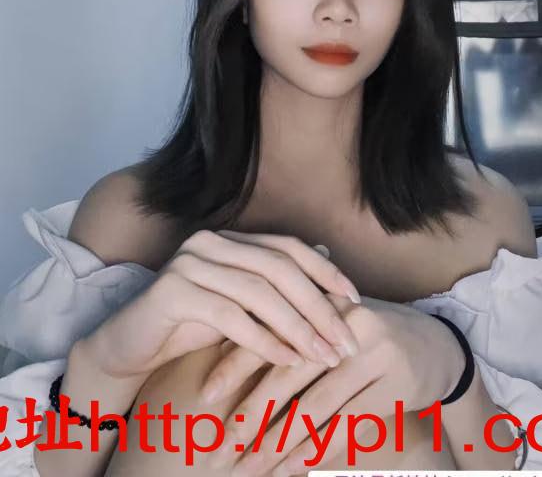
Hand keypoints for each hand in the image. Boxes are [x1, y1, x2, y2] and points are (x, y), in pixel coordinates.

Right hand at [81, 230, 361, 382]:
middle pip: (279, 268)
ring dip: (297, 327)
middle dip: (317, 306)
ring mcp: (189, 261)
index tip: (355, 299)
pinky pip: (230, 315)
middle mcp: (211, 241)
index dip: (324, 270)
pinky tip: (286, 360)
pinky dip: (263, 340)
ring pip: (258, 292)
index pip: (288, 247)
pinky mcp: (172, 290)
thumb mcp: (242, 305)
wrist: (130, 346)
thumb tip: (329, 263)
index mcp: (230, 238)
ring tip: (322, 356)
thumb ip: (277, 286)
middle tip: (345, 341)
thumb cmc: (191, 325)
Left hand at [198, 295, 464, 476]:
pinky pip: (347, 425)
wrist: (435, 346)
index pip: (271, 331)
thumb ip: (286, 333)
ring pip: (316, 405)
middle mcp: (347, 323)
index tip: (206, 394)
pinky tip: (292, 468)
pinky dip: (317, 450)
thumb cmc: (364, 336)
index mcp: (323, 301)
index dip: (237, 364)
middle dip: (252, 413)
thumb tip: (221, 359)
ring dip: (278, 442)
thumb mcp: (328, 324)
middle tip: (220, 445)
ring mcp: (374, 354)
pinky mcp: (394, 385)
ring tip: (249, 468)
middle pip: (290, 372)